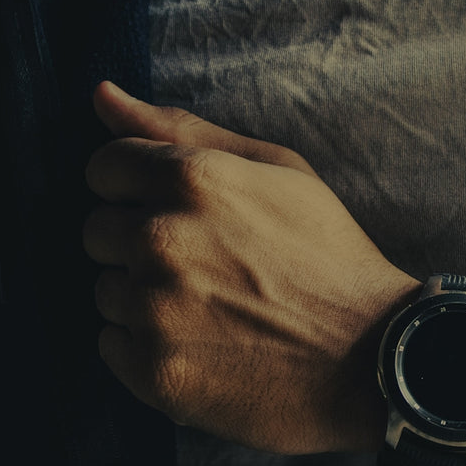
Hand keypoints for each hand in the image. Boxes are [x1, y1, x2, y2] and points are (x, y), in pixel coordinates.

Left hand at [82, 81, 420, 454]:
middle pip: (96, 230)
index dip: (137, 187)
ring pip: (105, 291)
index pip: (104, 167)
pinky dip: (146, 346)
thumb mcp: (278, 170)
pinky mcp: (154, 372)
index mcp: (193, 180)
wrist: (370, 357)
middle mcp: (162, 240)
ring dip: (143, 297)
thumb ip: (183, 129)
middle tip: (205, 266)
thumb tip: (101, 94)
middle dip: (138, 241)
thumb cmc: (329, 255)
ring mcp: (155, 310)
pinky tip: (202, 346)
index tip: (176, 211)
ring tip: (210, 309)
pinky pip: (111, 346)